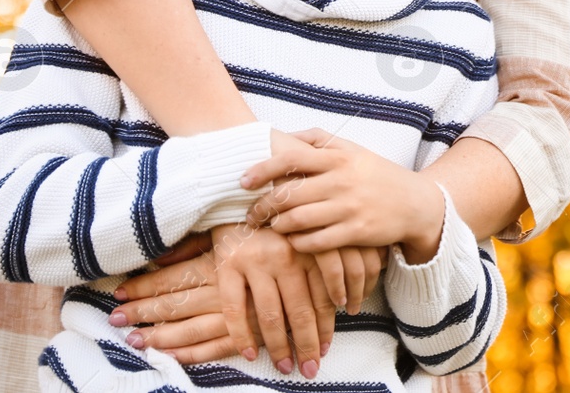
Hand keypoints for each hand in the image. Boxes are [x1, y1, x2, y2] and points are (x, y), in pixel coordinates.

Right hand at [210, 222, 330, 377]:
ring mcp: (255, 260)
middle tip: (310, 369)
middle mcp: (286, 254)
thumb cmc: (277, 227)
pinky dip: (241, 336)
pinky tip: (249, 354)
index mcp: (309, 249)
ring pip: (270, 314)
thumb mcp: (305, 240)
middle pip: (301, 309)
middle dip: (307, 344)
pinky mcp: (227, 265)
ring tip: (285, 366)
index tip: (326, 350)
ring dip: (278, 346)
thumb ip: (322, 268)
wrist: (237, 200)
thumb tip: (341, 309)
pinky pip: (234, 309)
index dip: (326, 327)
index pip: (323, 297)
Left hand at [243, 128, 445, 259]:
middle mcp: (342, 180)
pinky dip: (299, 243)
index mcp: (339, 157)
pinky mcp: (357, 232)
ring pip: (298, 220)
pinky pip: (316, 242)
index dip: (262, 169)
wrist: (416, 203)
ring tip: (273, 227)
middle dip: (263, 207)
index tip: (243, 181)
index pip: (291, 159)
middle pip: (288, 194)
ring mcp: (350, 208)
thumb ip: (320, 140)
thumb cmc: (377, 174)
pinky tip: (294, 241)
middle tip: (252, 214)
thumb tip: (285, 136)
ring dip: (278, 226)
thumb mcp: (354, 149)